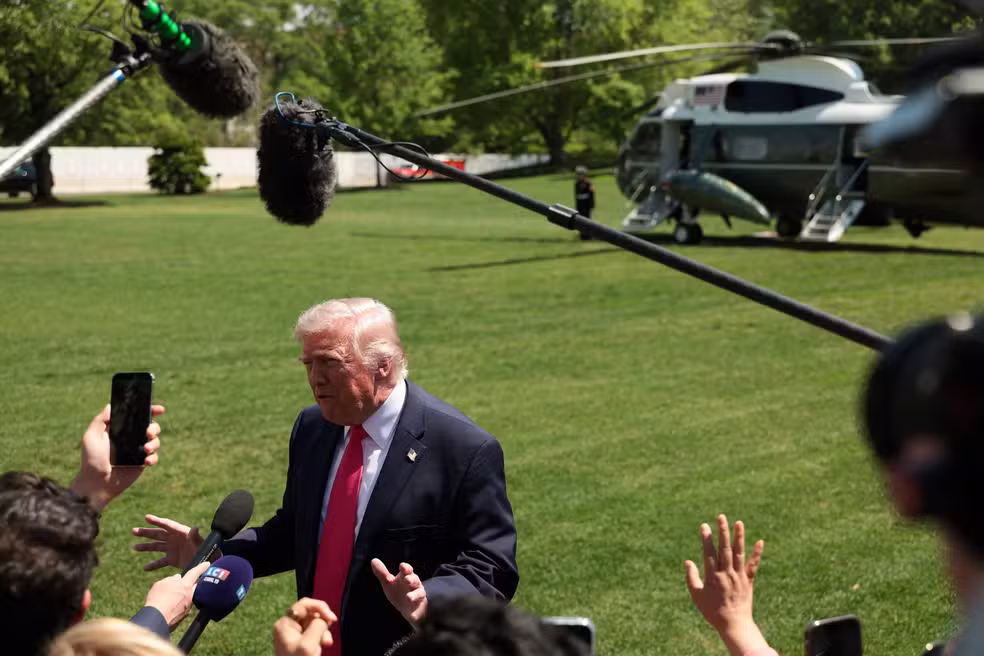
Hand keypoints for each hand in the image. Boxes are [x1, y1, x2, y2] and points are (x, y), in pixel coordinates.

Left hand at [70, 404, 164, 510]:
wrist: (96, 483)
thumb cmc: (91, 460)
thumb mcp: (91, 436)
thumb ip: (101, 420)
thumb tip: (111, 405)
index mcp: (120, 430)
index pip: (137, 416)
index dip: (150, 410)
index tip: (159, 409)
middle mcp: (131, 438)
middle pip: (151, 426)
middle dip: (154, 427)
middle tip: (148, 432)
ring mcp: (138, 451)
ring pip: (156, 441)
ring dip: (154, 443)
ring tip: (145, 449)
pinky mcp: (142, 463)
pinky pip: (154, 457)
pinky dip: (153, 457)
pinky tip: (146, 461)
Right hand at [133, 515, 203, 570]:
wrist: (210, 562)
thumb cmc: (208, 550)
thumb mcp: (201, 543)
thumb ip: (196, 536)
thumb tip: (195, 528)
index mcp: (181, 532)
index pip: (167, 525)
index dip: (157, 521)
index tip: (146, 517)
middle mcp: (175, 539)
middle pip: (158, 534)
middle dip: (146, 532)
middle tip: (133, 530)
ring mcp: (173, 549)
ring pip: (156, 547)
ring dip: (146, 547)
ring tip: (134, 547)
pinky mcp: (173, 560)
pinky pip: (160, 562)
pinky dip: (153, 565)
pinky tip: (145, 568)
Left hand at [143, 561, 210, 629]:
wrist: (154, 617)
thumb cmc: (171, 616)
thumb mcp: (186, 608)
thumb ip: (191, 595)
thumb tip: (194, 588)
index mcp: (186, 587)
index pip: (195, 573)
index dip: (201, 568)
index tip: (206, 564)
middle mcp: (176, 581)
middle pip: (180, 578)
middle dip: (181, 583)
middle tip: (178, 594)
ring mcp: (165, 582)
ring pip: (171, 581)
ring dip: (171, 587)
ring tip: (167, 600)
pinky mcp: (157, 584)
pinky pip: (162, 584)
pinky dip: (162, 590)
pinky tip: (160, 600)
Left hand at [273, 598, 336, 655]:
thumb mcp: (309, 644)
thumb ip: (318, 625)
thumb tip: (324, 619)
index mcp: (285, 623)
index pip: (305, 604)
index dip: (320, 608)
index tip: (332, 619)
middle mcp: (288, 626)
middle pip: (311, 613)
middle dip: (322, 624)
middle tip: (326, 638)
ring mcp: (294, 635)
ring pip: (315, 623)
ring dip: (322, 633)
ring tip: (324, 645)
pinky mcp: (301, 642)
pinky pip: (315, 633)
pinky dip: (321, 638)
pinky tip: (321, 647)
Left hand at [371, 559, 427, 624]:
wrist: (407, 609)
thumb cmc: (398, 592)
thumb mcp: (389, 583)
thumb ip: (382, 573)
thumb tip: (373, 560)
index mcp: (406, 577)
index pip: (408, 570)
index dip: (406, 568)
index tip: (402, 567)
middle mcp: (414, 585)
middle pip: (415, 580)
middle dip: (412, 579)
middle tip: (407, 580)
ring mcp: (418, 596)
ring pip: (419, 593)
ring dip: (414, 595)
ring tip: (408, 597)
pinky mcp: (418, 609)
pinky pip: (418, 611)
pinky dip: (415, 614)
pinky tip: (412, 616)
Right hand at [685, 514, 767, 655]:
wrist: (734, 624)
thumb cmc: (712, 611)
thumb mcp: (696, 596)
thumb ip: (692, 578)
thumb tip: (688, 561)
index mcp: (713, 577)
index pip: (709, 553)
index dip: (706, 539)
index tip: (704, 526)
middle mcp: (727, 574)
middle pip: (725, 549)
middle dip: (723, 532)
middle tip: (721, 517)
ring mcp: (739, 577)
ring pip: (739, 553)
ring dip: (739, 537)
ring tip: (738, 523)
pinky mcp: (748, 581)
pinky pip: (753, 566)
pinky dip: (757, 554)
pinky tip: (760, 542)